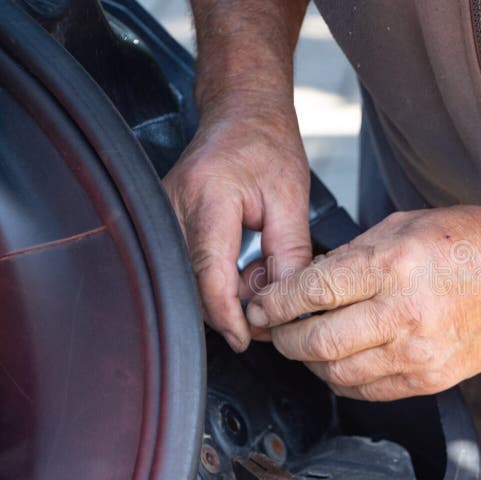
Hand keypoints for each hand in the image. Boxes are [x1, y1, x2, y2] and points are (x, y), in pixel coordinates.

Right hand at [163, 108, 310, 351]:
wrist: (242, 114)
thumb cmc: (267, 146)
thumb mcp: (291, 201)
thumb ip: (290, 256)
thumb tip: (288, 303)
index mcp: (209, 198)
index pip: (209, 274)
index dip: (228, 315)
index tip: (246, 338)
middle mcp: (174, 206)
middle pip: (194, 283)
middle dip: (233, 306)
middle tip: (271, 308)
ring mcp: (162, 213)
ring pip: (190, 279)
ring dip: (228, 291)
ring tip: (264, 271)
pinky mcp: (165, 221)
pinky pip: (187, 265)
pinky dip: (218, 277)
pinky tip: (246, 265)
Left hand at [245, 206, 480, 400]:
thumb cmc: (468, 242)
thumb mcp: (404, 225)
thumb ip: (352, 255)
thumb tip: (308, 282)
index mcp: (393, 264)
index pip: (313, 291)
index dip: (275, 302)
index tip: (261, 306)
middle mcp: (403, 311)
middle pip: (318, 340)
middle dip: (283, 338)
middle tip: (274, 330)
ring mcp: (418, 351)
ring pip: (338, 373)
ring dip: (310, 362)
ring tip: (305, 346)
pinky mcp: (430, 378)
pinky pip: (369, 391)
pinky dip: (342, 381)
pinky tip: (337, 364)